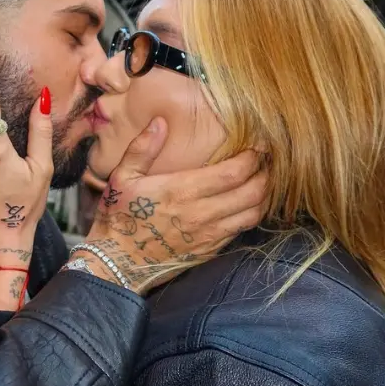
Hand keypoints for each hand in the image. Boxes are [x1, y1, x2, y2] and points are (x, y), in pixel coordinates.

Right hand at [73, 121, 269, 295]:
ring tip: (264, 180)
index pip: (234, 172)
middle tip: (267, 160)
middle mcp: (201, 214)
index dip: (253, 157)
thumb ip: (141, 148)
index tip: (258, 145)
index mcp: (182, 191)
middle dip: (266, 173)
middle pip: (253, 192)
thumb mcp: (121, 178)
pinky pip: (241, 230)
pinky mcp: (210, 250)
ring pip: (253, 214)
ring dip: (264, 195)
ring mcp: (209, 235)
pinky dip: (252, 214)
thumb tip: (160, 122)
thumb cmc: (119, 217)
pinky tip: (249, 203)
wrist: (116, 263)